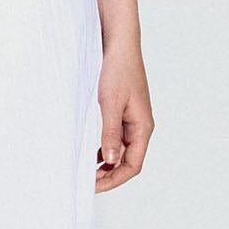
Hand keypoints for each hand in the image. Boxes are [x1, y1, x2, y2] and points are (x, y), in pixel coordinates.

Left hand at [94, 40, 152, 189]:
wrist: (118, 42)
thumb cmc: (117, 69)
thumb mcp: (110, 103)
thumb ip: (110, 133)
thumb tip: (109, 160)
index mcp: (142, 127)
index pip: (133, 165)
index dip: (114, 179)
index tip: (94, 185)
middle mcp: (140, 126)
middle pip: (127, 161)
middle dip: (108, 174)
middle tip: (85, 180)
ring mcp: (132, 119)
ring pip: (120, 150)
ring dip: (105, 162)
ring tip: (85, 169)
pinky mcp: (122, 111)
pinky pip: (115, 137)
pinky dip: (103, 148)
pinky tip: (90, 152)